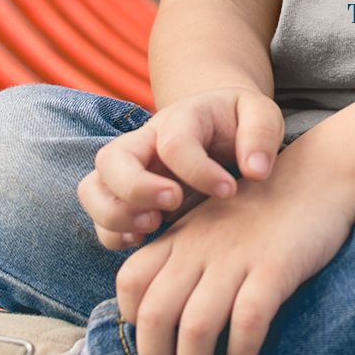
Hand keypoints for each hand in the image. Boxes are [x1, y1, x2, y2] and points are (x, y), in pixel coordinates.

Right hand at [77, 88, 284, 250]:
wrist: (220, 125)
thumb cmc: (239, 123)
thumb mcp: (261, 113)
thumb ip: (261, 134)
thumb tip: (255, 171)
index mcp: (179, 118)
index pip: (172, 142)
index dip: (198, 171)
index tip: (228, 191)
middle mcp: (144, 143)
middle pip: (110, 159)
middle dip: (137, 188)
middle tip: (174, 203)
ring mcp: (129, 171)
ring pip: (92, 189)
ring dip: (115, 214)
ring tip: (153, 226)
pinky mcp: (126, 199)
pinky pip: (99, 220)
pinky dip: (113, 235)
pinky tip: (146, 240)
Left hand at [115, 152, 354, 354]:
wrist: (319, 178)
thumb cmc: (261, 212)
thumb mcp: (208, 225)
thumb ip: (182, 258)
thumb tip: (160, 317)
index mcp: (180, 235)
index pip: (130, 283)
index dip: (132, 324)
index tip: (153, 346)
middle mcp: (200, 245)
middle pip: (156, 314)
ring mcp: (237, 256)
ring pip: (197, 326)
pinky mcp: (275, 268)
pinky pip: (248, 321)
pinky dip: (239, 352)